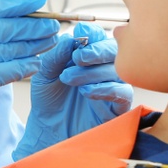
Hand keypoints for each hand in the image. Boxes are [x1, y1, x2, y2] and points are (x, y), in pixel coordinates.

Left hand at [12, 21, 132, 158]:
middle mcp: (103, 70)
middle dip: (96, 50)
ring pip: (117, 70)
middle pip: (114, 51)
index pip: (99, 38)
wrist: (47, 132)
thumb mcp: (44, 76)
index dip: (93, 35)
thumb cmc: (47, 102)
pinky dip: (106, 89)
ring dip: (93, 72)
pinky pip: (123, 92)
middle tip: (77, 57)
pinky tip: (86, 92)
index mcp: (87, 58)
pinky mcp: (118, 108)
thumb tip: (71, 37)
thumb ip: (56, 56)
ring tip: (69, 78)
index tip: (80, 35)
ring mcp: (113, 88)